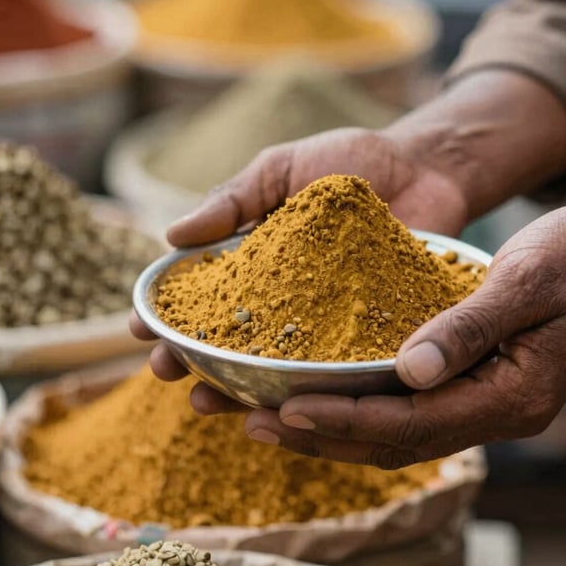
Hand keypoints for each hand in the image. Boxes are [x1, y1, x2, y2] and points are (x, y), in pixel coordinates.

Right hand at [132, 125, 473, 408]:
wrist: (424, 168)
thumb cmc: (349, 160)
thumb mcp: (283, 169)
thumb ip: (235, 197)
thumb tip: (172, 235)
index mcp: (256, 259)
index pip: (202, 291)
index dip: (168, 311)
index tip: (140, 328)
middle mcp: (284, 297)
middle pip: (229, 337)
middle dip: (191, 358)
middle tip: (166, 374)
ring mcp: (323, 320)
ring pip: (271, 364)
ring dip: (234, 386)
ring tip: (207, 401)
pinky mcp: (366, 333)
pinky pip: (332, 367)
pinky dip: (307, 389)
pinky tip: (283, 404)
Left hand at [235, 203, 565, 466]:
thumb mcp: (527, 280)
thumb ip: (469, 326)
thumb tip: (410, 370)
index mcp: (512, 395)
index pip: (414, 423)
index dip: (347, 419)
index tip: (287, 408)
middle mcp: (497, 412)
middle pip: (398, 442)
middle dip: (326, 435)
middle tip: (256, 422)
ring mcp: (488, 401)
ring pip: (400, 433)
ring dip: (337, 427)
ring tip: (272, 417)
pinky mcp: (478, 382)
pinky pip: (411, 408)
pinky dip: (364, 405)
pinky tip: (325, 391)